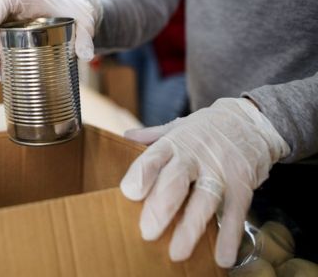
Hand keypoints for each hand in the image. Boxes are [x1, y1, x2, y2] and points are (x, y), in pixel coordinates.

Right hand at [0, 0, 102, 82]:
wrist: (79, 13)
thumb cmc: (78, 13)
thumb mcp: (85, 23)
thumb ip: (85, 37)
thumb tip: (86, 56)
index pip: (4, 1)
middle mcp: (18, 9)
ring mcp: (15, 21)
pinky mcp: (16, 34)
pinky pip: (1, 44)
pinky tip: (0, 74)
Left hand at [120, 98, 289, 267]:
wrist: (252, 120)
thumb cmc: (207, 128)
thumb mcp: (179, 126)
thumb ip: (152, 136)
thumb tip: (125, 137)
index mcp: (175, 143)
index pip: (154, 157)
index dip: (142, 174)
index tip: (129, 192)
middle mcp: (196, 156)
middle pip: (176, 181)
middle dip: (161, 207)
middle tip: (147, 231)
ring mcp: (220, 171)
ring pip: (204, 200)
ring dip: (191, 227)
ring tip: (177, 252)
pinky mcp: (242, 186)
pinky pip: (235, 213)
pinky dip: (230, 236)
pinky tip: (223, 257)